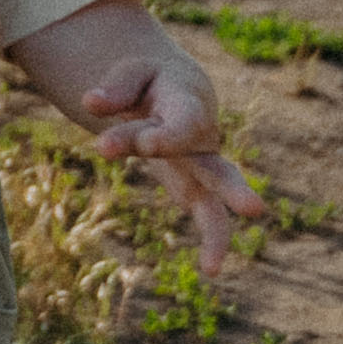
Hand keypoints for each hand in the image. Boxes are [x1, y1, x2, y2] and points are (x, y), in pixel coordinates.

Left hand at [81, 62, 264, 279]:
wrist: (174, 88)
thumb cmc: (149, 82)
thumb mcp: (132, 73)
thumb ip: (115, 89)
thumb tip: (89, 105)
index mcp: (189, 103)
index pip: (182, 124)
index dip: (161, 139)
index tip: (113, 147)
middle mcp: (203, 139)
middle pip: (219, 166)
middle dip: (231, 188)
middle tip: (253, 209)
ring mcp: (202, 165)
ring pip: (218, 202)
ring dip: (218, 231)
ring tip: (214, 266)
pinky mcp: (195, 187)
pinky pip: (208, 216)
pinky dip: (212, 242)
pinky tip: (210, 271)